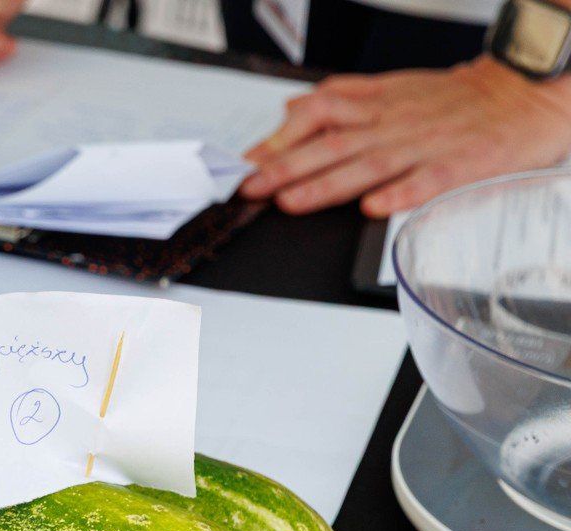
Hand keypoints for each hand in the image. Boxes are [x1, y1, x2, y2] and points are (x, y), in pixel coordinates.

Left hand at [241, 57, 570, 216]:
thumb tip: (289, 110)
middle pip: (332, 143)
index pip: (318, 113)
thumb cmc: (451, 99)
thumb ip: (340, 100)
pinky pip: (426, 180)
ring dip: (327, 184)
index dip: (279, 137)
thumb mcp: (392, 87)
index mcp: (378, 103)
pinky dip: (399, 193)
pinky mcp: (456, 166)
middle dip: (286, 166)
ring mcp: (423, 145)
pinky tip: (374, 206)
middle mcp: (393, 123)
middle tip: (251, 188)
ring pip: (367, 164)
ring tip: (292, 200)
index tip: (246, 163)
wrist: (521, 94)